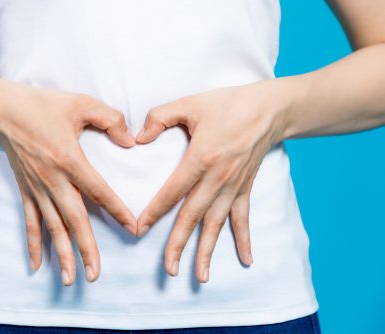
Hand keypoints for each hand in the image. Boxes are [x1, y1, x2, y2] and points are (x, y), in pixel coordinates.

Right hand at [0, 79, 136, 285]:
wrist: (2, 110)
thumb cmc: (43, 105)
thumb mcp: (81, 103)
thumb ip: (110, 119)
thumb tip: (130, 141)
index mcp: (69, 159)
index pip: (98, 191)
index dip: (117, 211)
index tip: (133, 229)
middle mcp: (53, 179)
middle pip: (73, 220)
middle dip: (86, 248)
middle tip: (95, 274)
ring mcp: (37, 188)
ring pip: (52, 227)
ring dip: (62, 254)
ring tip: (71, 279)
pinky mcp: (25, 190)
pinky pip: (30, 221)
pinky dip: (33, 243)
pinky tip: (37, 265)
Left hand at [135, 79, 288, 282]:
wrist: (270, 108)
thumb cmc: (228, 104)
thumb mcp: (190, 103)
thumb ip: (159, 117)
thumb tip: (137, 138)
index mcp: (201, 158)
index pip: (172, 192)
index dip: (154, 212)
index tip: (139, 229)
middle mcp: (217, 178)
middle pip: (193, 216)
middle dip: (179, 244)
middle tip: (169, 269)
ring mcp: (234, 186)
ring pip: (217, 224)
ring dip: (208, 250)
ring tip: (200, 276)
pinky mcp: (245, 188)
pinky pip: (243, 218)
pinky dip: (244, 239)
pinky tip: (245, 260)